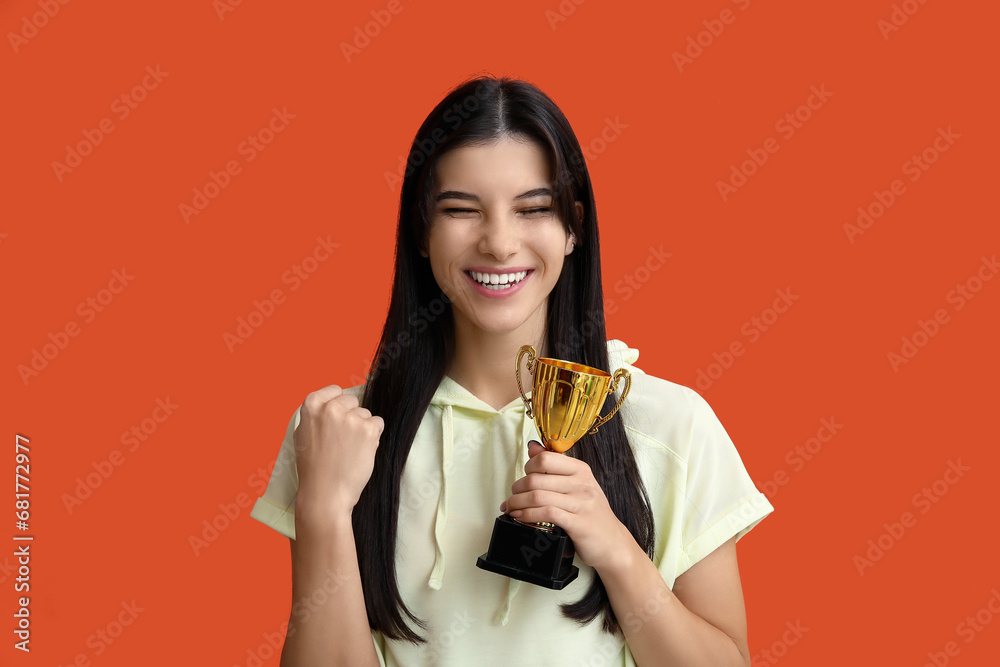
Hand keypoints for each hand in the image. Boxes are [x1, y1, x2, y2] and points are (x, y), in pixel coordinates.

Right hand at [293, 385, 383, 521]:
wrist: (325, 494)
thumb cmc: (313, 468)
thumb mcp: (302, 434)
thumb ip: (316, 415)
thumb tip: (330, 402)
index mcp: (312, 405)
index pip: (335, 390)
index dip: (338, 405)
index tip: (336, 419)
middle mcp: (332, 408)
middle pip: (352, 400)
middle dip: (351, 416)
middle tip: (341, 440)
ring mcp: (351, 418)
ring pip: (366, 414)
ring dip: (362, 428)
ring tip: (349, 449)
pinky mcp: (369, 429)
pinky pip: (378, 423)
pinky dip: (373, 436)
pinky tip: (361, 451)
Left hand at [501, 440, 634, 570]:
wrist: (612, 542)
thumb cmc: (591, 513)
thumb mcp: (577, 485)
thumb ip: (555, 466)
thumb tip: (533, 447)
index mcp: (581, 470)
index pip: (545, 458)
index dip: (528, 467)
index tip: (524, 478)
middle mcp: (582, 484)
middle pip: (536, 479)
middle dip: (517, 489)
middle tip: (512, 497)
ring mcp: (581, 503)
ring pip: (538, 496)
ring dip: (517, 503)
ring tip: (511, 508)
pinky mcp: (578, 523)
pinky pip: (546, 514)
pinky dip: (527, 515)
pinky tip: (520, 518)